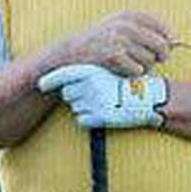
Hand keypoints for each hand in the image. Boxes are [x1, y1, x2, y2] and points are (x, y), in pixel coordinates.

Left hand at [38, 64, 167, 128]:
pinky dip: (90, 119)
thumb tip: (66, 82)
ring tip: (104, 102)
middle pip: (68, 94)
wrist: (150, 97)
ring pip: (75, 107)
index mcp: (91, 72)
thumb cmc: (128, 83)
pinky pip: (83, 120)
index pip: (63, 76)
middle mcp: (90, 86)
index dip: (49, 81)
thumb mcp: (109, 71)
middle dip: (76, 95)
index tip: (40, 84)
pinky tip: (103, 113)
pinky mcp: (100, 117)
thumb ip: (87, 75)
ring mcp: (94, 102)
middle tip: (95, 95)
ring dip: (85, 107)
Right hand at [53, 11, 173, 76]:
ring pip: (150, 60)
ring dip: (143, 67)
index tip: (166, 46)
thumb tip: (174, 43)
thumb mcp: (118, 28)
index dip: (167, 38)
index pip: (161, 25)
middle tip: (153, 61)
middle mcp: (125, 25)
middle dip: (160, 56)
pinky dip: (131, 73)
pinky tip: (120, 69)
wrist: (70, 53)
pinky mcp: (114, 55)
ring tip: (129, 65)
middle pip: (161, 45)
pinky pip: (137, 70)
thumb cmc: (99, 43)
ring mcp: (119, 40)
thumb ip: (143, 32)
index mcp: (128, 15)